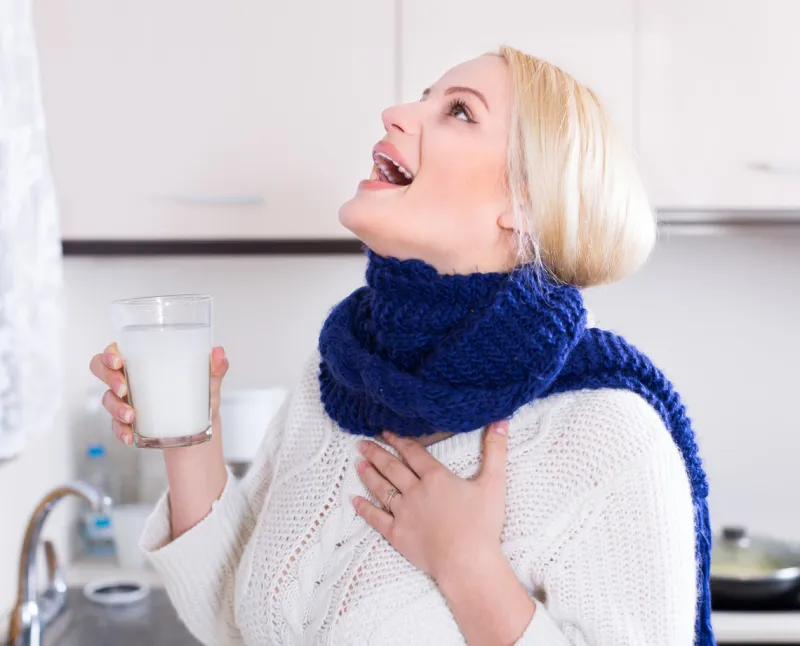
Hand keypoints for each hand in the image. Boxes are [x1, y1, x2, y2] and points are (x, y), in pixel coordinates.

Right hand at [89, 344, 228, 445]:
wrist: (200, 426)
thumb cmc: (199, 394)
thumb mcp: (208, 382)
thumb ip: (215, 368)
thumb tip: (219, 353)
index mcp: (143, 362)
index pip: (114, 351)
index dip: (109, 353)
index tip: (119, 361)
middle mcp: (129, 379)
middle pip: (101, 370)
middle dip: (108, 378)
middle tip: (124, 388)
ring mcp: (125, 401)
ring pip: (107, 399)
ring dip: (116, 408)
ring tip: (132, 416)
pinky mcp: (127, 422)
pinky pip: (115, 425)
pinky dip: (121, 431)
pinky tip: (130, 436)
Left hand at [353, 421, 508, 580]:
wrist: (467, 562)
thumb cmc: (482, 524)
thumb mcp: (494, 482)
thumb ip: (496, 450)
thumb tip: (501, 421)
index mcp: (435, 477)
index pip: (413, 452)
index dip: (399, 440)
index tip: (386, 431)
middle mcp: (415, 491)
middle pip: (392, 467)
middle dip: (377, 453)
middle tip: (362, 443)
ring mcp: (403, 513)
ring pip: (382, 488)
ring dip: (369, 474)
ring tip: (358, 463)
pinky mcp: (397, 534)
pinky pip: (376, 518)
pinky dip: (364, 508)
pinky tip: (354, 500)